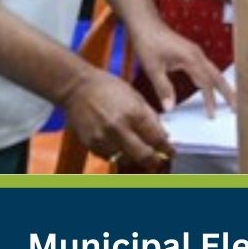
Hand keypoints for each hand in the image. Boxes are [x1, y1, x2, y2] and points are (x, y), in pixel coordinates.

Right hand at [58, 71, 174, 170]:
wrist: (76, 88)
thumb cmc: (107, 87)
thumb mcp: (135, 96)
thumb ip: (149, 117)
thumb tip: (162, 135)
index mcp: (134, 113)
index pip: (157, 139)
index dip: (167, 149)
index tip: (170, 152)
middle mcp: (119, 128)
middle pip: (144, 156)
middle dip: (154, 160)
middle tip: (159, 161)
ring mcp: (104, 138)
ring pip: (126, 160)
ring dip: (134, 158)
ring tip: (138, 152)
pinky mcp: (91, 144)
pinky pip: (110, 157)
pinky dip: (117, 155)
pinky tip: (120, 146)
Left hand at [124, 16, 236, 115]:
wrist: (146, 24)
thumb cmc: (148, 42)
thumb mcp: (152, 68)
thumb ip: (163, 88)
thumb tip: (170, 108)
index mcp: (191, 59)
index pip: (206, 83)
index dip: (210, 100)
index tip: (212, 115)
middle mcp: (197, 55)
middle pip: (217, 76)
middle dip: (228, 92)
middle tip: (236, 107)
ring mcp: (196, 53)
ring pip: (214, 71)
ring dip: (222, 85)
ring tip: (230, 99)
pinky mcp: (192, 53)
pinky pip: (207, 68)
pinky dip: (213, 79)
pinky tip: (213, 86)